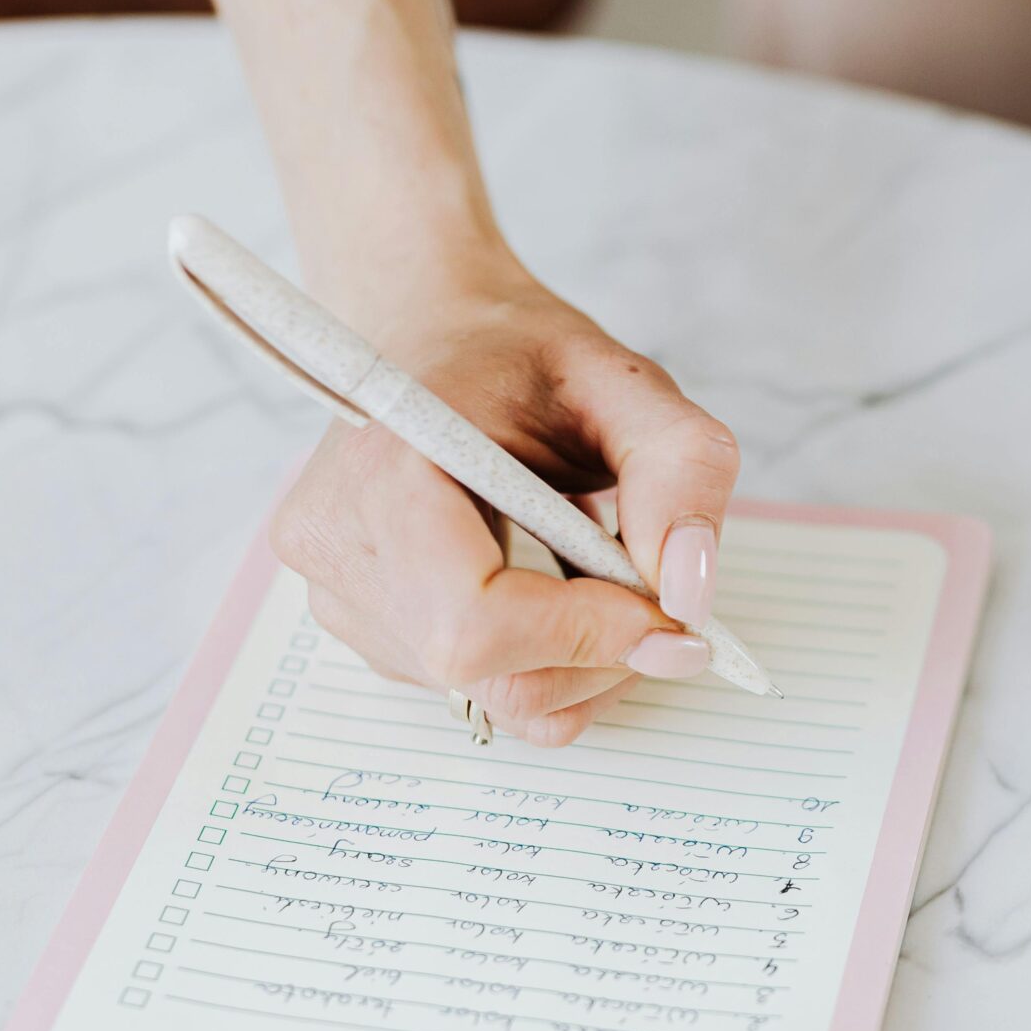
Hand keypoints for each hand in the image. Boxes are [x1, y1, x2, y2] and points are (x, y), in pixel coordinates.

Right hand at [270, 254, 739, 746]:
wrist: (430, 334)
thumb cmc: (516, 354)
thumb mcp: (622, 381)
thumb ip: (679, 468)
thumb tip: (690, 595)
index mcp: (384, 476)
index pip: (476, 625)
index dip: (588, 635)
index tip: (665, 608)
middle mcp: (341, 552)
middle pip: (494, 677)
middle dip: (603, 652)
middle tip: (651, 586)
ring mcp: (341, 601)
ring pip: (496, 696)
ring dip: (581, 655)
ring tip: (589, 562)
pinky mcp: (366, 630)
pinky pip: (480, 688)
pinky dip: (545, 657)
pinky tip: (547, 583)